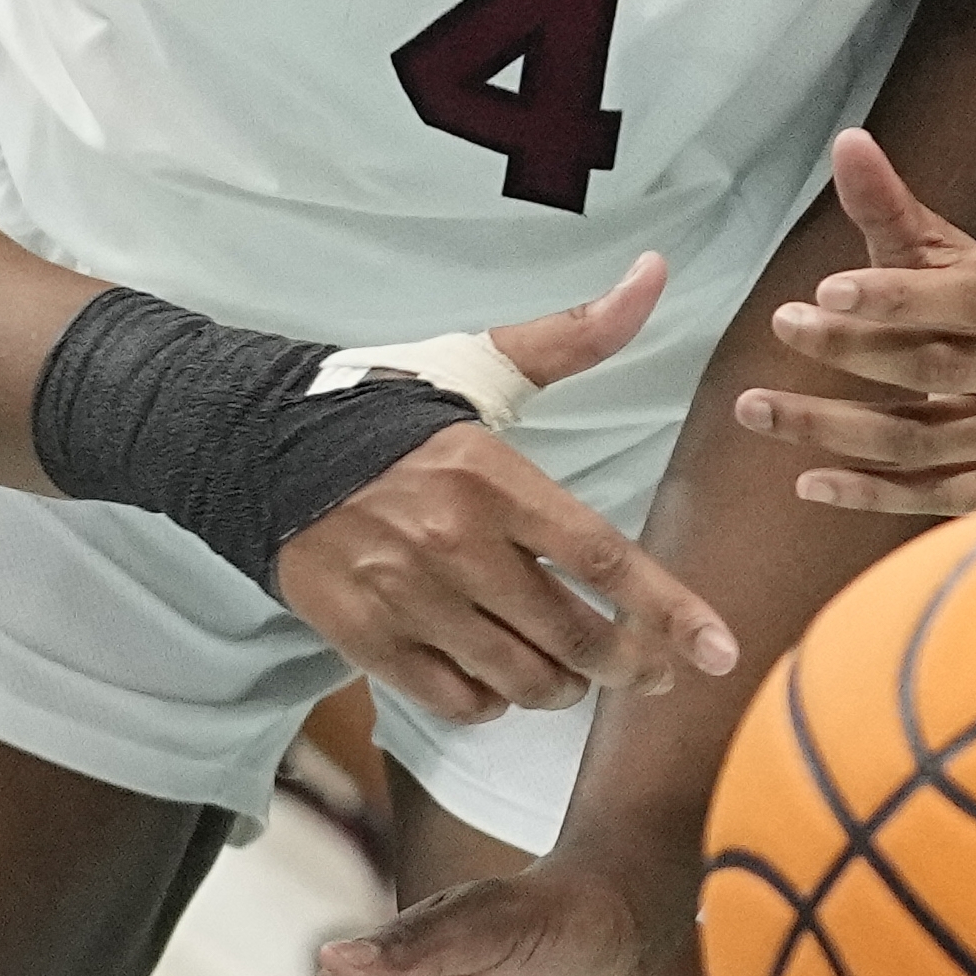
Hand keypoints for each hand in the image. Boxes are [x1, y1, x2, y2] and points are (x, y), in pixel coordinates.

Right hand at [275, 254, 738, 718]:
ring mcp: (407, 598)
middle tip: (650, 672)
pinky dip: (491, 701)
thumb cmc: (387, 411)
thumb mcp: (482, 367)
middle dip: (626, 664)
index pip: (601, 558)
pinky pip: (454, 698)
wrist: (256, 445)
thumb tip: (653, 273)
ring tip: (572, 676)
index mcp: (493, 478)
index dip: (668, 611)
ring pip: (516, 678)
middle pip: (569, 634)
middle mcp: (454, 545)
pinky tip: (500, 680)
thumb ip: (576, 336)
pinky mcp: (364, 638)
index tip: (718, 649)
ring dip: (560, 688)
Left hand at [737, 130, 975, 513]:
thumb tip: (845, 141)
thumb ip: (893, 207)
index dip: (899, 297)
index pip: (973, 298)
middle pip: (941, 367)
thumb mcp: (948, 252)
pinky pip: (937, 499)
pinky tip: (808, 483)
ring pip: (924, 440)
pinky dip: (870, 494)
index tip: (823, 290)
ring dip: (832, 428)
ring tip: (755, 408)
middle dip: (851, 350)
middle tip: (780, 324)